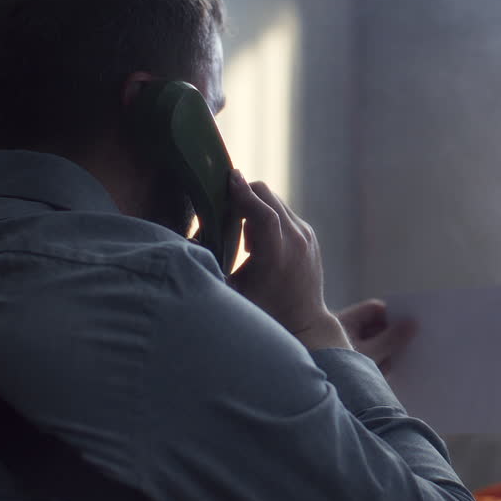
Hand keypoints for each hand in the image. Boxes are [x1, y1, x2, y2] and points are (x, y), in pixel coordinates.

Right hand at [225, 171, 348, 349]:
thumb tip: (190, 242)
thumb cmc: (263, 312)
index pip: (263, 214)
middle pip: (269, 197)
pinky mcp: (310, 236)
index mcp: (277, 257)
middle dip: (245, 196)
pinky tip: (258, 244)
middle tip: (227, 214)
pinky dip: (268, 216)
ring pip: (276, 201)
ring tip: (246, 242)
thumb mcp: (235, 293)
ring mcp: (306, 236)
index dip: (244, 193)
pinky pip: (284, 212)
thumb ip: (215, 266)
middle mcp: (296, 241)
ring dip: (255, 208)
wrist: (305, 322)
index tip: (228, 177)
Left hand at [335, 299, 416, 370]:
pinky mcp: (348, 366)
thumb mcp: (368, 354)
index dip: (393, 315)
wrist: (309, 396)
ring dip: (387, 352)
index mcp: (347, 321)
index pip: (375, 310)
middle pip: (376, 327)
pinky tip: (389, 372)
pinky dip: (378, 364)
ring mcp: (345, 348)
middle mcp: (345, 331)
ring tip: (403, 360)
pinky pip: (369, 359)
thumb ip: (392, 339)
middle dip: (393, 335)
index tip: (411, 322)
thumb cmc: (336, 368)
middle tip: (415, 340)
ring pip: (374, 344)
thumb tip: (412, 325)